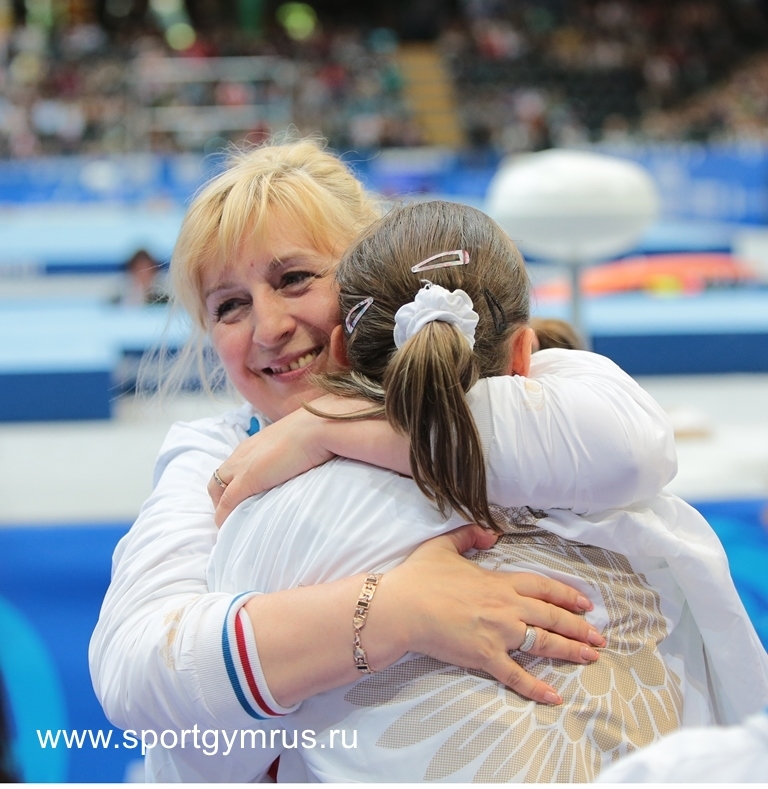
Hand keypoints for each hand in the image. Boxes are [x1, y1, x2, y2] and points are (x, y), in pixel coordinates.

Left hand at [208, 407, 333, 526]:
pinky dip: (224, 517)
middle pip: (218, 477)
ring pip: (216, 489)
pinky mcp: (246, 481)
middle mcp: (243, 453)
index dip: (233, 484)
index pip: (233, 466)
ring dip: (222, 507)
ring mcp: (242, 467)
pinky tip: (230, 528)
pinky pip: (226, 504)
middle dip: (221, 497)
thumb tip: (301, 465)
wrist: (317, 428)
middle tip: (234, 514)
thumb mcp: (298, 444)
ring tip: (232, 524)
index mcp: (254, 444)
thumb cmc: (315, 433)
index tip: (242, 499)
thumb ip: (291, 454)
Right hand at [376, 524, 604, 704]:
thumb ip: (470, 535)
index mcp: (498, 581)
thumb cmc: (420, 577)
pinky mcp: (484, 656)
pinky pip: (516, 675)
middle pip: (551, 616)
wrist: (401, 607)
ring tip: (591, 658)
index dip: (567, 595)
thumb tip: (492, 534)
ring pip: (543, 643)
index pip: (543, 587)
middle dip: (579, 627)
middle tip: (599, 637)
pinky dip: (536, 688)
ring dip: (570, 650)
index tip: (585, 604)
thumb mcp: (444, 546)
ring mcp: (498, 633)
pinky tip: (555, 697)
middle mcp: (506, 607)